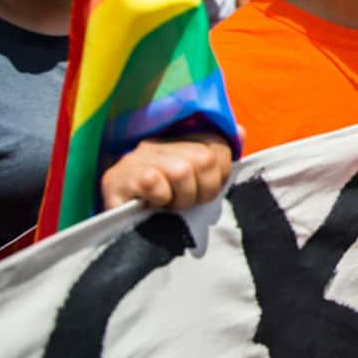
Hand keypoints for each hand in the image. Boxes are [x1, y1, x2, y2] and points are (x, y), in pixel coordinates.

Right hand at [100, 133, 234, 211]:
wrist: (117, 225)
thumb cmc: (162, 204)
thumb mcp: (194, 182)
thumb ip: (218, 158)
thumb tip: (240, 132)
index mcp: (178, 140)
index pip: (218, 146)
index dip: (221, 174)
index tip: (208, 190)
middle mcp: (157, 144)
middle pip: (204, 159)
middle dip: (204, 190)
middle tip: (189, 202)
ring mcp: (136, 159)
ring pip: (181, 170)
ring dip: (182, 198)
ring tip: (171, 206)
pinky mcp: (118, 179)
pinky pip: (153, 182)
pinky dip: (160, 199)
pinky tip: (152, 205)